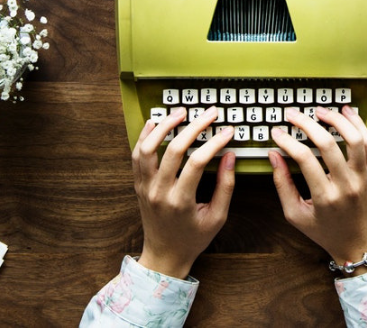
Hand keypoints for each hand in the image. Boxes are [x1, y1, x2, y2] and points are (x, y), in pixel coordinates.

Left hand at [132, 107, 235, 277]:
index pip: (197, 162)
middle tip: (210, 113)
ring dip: (165, 126)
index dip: (214, 142)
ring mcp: (145, 187)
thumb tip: (230, 156)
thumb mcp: (217, 217)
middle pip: (174, 149)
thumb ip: (225, 186)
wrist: (165, 255)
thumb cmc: (193, 238)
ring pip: (149, 148)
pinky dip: (145, 136)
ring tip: (181, 112)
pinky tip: (156, 123)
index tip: (227, 131)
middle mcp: (159, 192)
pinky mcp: (138, 184)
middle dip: (194, 126)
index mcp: (181, 202)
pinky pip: (137, 155)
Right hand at [269, 106, 366, 274]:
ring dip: (336, 119)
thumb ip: (283, 184)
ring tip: (320, 110)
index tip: (277, 132)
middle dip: (307, 124)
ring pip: (353, 139)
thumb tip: (274, 156)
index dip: (287, 141)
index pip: (304, 158)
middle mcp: (346, 185)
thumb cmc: (325, 231)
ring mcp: (362, 178)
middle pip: (327, 144)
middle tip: (293, 114)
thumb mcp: (295, 214)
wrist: (359, 244)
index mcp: (325, 197)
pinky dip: (358, 124)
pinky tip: (346, 113)